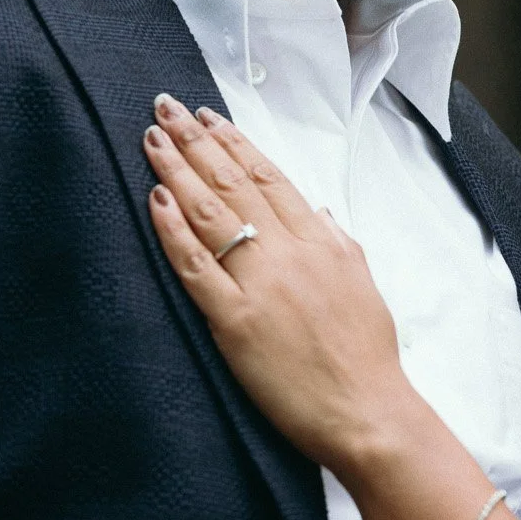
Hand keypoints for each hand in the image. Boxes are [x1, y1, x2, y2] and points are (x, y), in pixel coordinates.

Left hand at [142, 95, 415, 470]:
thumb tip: (320, 212)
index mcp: (322, 241)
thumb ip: (340, 243)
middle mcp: (289, 253)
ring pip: (211, 215)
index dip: (235, 143)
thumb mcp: (364, 283)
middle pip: (233, 184)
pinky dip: (173, 231)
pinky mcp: (235, 322)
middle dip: (197, 141)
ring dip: (178, 171)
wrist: (367, 412)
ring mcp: (260, 285)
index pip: (270, 177)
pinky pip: (196, 268)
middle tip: (165, 107)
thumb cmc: (368, 356)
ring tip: (153, 139)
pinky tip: (155, 200)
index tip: (208, 117)